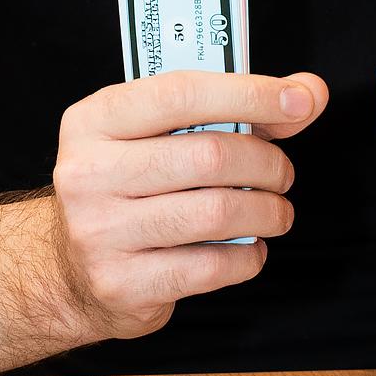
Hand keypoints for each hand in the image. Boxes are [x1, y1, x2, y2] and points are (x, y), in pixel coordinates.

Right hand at [48, 71, 327, 339]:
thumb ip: (230, 107)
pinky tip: (247, 247)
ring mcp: (100, 231)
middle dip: (266, 163)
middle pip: (209, 156)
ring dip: (266, 211)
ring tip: (274, 211)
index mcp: (95, 120)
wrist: (68, 268)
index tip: (299, 101)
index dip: (250, 94)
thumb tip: (306, 94)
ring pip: (216, 212)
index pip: (183, 93)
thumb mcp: (158, 134)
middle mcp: (88, 172)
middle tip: (280, 173)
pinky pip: (210, 267)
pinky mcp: (121, 283)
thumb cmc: (126, 187)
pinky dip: (247, 256)